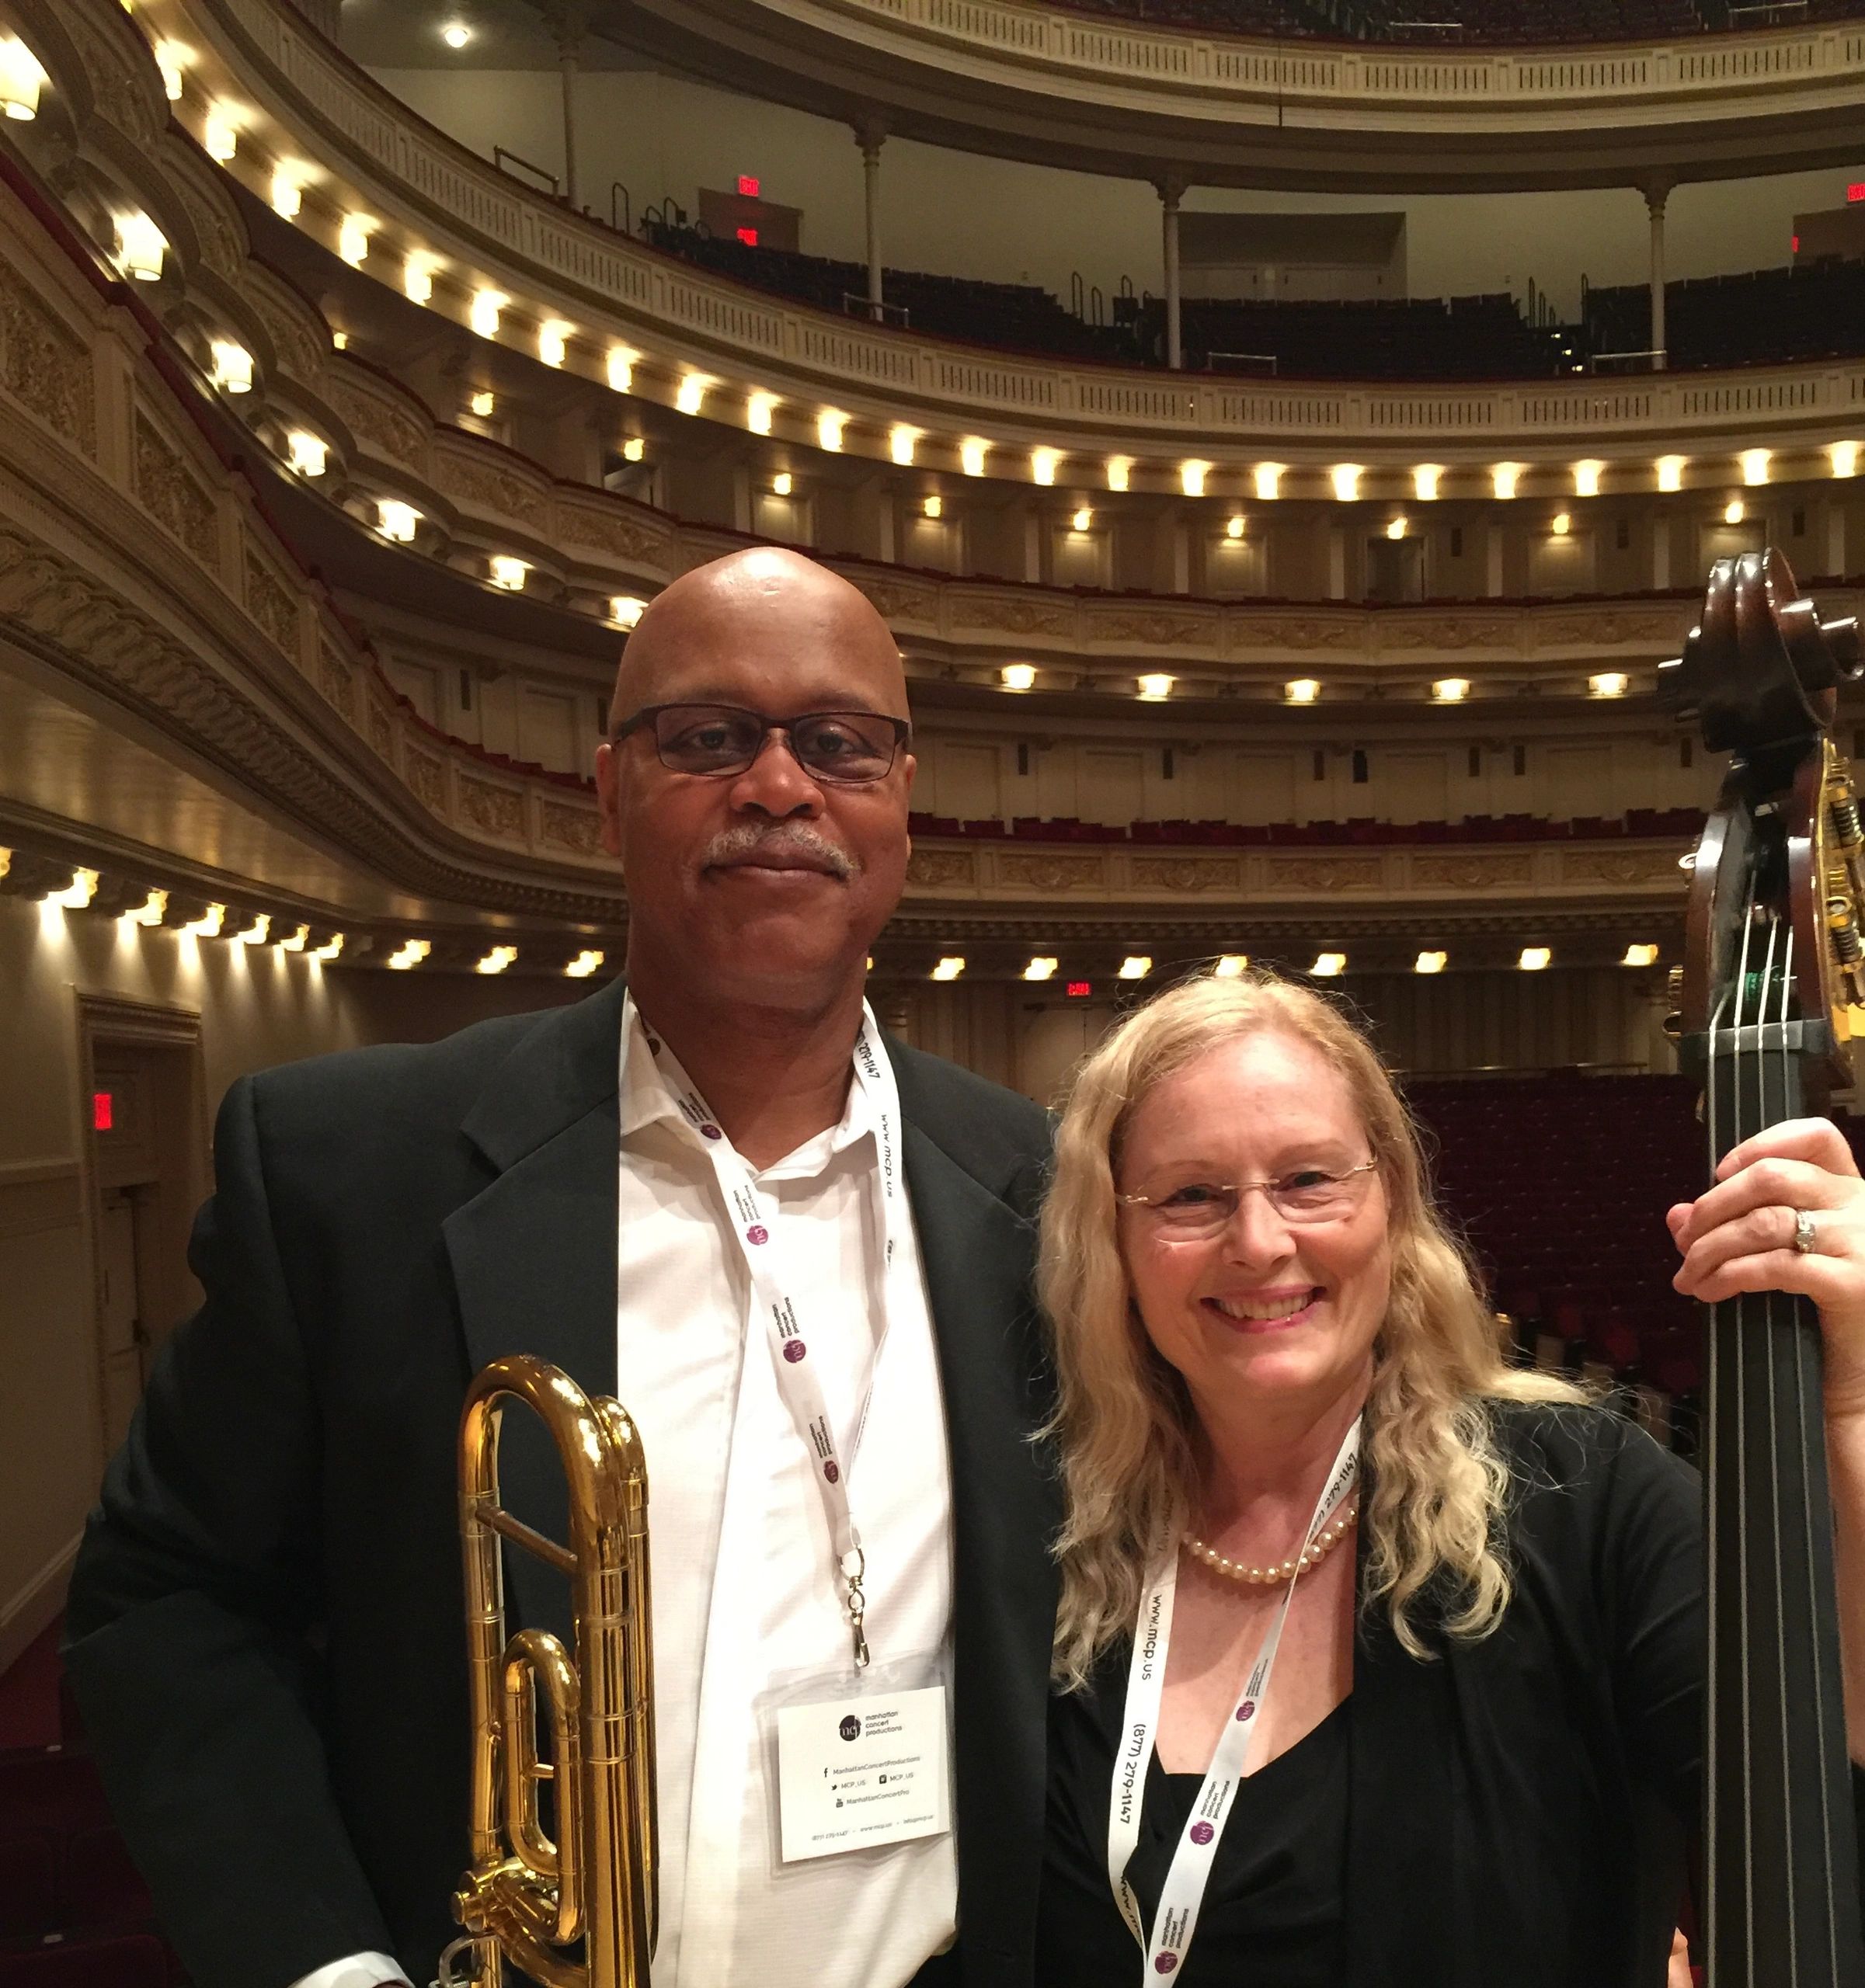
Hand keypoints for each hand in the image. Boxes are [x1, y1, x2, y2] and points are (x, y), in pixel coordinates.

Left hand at [1668, 1118, 1864, 1415]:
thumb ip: (1733, 1229)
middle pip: (1773, 1176)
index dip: (1761, 1144)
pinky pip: (1774, 1266)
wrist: (1860, 1376)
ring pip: (1764, 1222)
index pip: (1817, 1137)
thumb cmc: (1820, 1313)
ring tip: (1688, 1275)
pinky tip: (1709, 1292)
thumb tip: (1677, 1215)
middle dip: (1713, 1206)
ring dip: (1710, 1248)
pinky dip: (1729, 1275)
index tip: (1718, 1174)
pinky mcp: (1853, 1283)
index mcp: (1850, 1191)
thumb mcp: (1781, 1258)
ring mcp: (1861, 1244)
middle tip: (1685, 1241)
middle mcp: (1863, 1207)